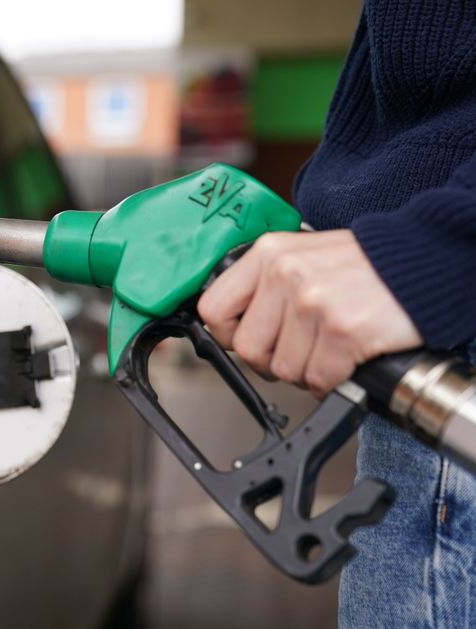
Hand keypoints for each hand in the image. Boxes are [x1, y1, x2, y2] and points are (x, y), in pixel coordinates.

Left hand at [197, 230, 422, 396]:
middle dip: (272, 360)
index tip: (249, 338)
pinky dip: (333, 379)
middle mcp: (285, 274)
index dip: (229, 335)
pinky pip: (317, 379)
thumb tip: (230, 326)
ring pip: (283, 369)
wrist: (427, 261)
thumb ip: (266, 284)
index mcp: (268, 253)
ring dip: (307, 370)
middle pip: (248, 349)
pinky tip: (347, 357)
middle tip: (300, 349)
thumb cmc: (365, 266)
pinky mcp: (341, 330)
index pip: (213, 309)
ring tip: (329, 347)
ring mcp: (312, 302)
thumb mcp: (304, 256)